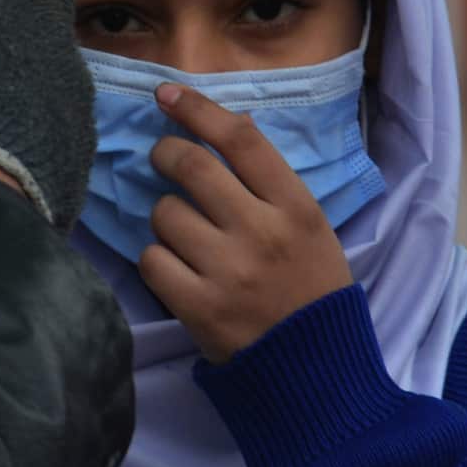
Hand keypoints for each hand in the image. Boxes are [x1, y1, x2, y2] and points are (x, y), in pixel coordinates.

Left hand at [137, 83, 353, 362]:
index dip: (198, 108)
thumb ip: (272, 181)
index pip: (241, 138)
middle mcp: (261, 232)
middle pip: (191, 166)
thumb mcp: (311, 227)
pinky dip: (157, 259)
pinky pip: (151, 260)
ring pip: (164, 213)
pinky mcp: (199, 308)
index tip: (167, 95)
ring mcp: (228, 271)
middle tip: (162, 158)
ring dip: (165, 216)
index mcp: (296, 207)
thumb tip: (228, 125)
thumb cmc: (311, 289)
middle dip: (165, 153)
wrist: (315, 371)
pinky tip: (177, 270)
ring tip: (185, 235)